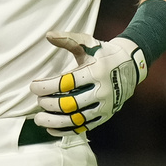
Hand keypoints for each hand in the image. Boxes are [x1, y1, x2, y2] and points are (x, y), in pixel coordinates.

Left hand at [30, 31, 146, 134]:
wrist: (131, 65)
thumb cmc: (103, 53)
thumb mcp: (88, 42)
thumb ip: (68, 39)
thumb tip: (48, 35)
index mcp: (96, 72)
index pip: (66, 83)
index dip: (47, 86)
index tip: (33, 86)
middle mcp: (102, 91)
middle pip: (71, 103)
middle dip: (50, 104)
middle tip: (37, 102)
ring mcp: (105, 106)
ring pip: (77, 119)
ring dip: (55, 121)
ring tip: (39, 119)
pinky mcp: (105, 116)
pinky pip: (84, 127)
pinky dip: (66, 130)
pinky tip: (51, 129)